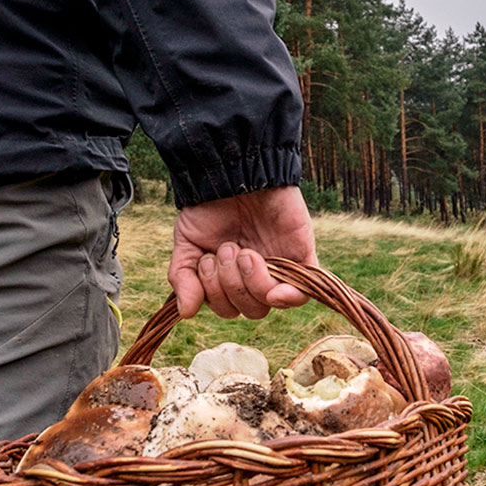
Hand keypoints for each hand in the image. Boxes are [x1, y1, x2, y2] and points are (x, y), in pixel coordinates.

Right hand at [168, 186, 317, 319]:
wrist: (234, 173)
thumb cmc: (210, 207)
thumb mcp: (187, 243)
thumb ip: (183, 278)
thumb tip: (187, 312)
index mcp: (232, 278)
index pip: (227, 309)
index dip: (214, 294)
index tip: (207, 260)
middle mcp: (257, 277)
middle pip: (249, 310)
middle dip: (230, 285)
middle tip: (227, 249)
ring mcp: (280, 269)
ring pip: (267, 302)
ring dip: (249, 282)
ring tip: (243, 251)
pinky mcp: (302, 258)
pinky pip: (302, 294)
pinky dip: (288, 298)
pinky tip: (273, 293)